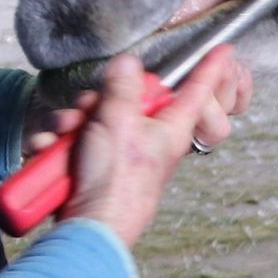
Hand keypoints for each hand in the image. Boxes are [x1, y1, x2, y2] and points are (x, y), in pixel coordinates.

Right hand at [58, 46, 250, 249]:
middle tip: (90, 109)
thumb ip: (122, 86)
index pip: (195, 91)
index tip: (225, 51)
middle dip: (98, 100)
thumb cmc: (116, 182)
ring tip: (67, 135)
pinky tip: (51, 149)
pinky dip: (59, 142)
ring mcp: (118, 152)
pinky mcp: (92, 165)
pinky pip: (74, 140)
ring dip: (73, 122)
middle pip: (126, 99)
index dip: (210, 69)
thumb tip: (127, 63)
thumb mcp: (119, 121)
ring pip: (93, 117)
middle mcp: (146, 138)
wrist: (89, 227)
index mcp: (168, 128)